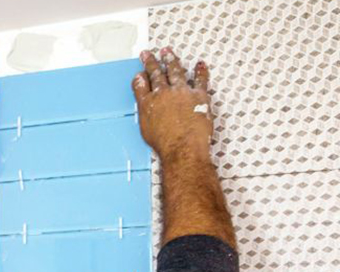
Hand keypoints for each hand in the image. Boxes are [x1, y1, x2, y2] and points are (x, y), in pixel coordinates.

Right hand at [133, 47, 213, 163]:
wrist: (183, 148)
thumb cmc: (165, 144)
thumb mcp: (146, 129)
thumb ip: (145, 112)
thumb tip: (146, 104)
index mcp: (148, 104)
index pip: (141, 85)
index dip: (140, 77)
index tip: (140, 72)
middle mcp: (163, 94)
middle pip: (156, 73)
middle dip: (151, 62)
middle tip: (148, 54)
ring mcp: (181, 93)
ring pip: (175, 71)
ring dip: (171, 60)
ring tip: (168, 53)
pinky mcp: (199, 96)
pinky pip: (201, 79)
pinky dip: (201, 71)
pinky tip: (200, 64)